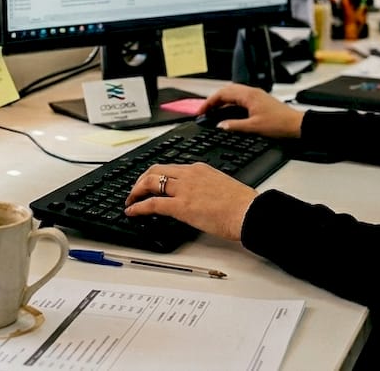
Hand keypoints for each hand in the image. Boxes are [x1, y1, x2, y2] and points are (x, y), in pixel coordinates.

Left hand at [124, 163, 256, 240]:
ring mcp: (184, 189)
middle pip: (156, 170)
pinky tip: (132, 211)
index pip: (171, 168)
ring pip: (150, 182)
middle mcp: (189, 175)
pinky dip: (138, 207)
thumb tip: (201, 197)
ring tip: (130, 200)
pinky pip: (152, 204)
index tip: (151, 182)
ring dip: (136, 191)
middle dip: (141, 180)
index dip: (157, 175)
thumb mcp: (222, 187)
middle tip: (135, 190)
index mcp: (200, 169)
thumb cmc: (242, 204)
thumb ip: (207, 188)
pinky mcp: (181, 206)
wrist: (249, 212)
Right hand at [199, 83, 303, 138]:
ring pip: (234, 93)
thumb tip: (221, 126)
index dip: (209, 102)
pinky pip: (240, 98)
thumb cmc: (280, 124)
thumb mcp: (254, 127)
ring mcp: (256, 96)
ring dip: (222, 100)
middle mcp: (252, 92)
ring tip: (214, 110)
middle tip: (205, 110)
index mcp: (248, 96)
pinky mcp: (260, 101)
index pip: (223, 94)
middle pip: (227, 91)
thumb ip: (235, 126)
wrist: (297, 125)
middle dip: (213, 99)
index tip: (201, 111)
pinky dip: (231, 103)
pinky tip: (229, 112)